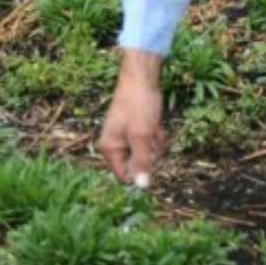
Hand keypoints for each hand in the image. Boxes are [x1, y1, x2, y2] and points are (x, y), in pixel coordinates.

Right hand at [97, 50, 165, 186]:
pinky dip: (155, 136)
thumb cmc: (139, 105)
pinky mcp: (134, 131)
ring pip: (145, 155)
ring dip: (154, 144)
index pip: (124, 177)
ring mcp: (124, 138)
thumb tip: (142, 186)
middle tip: (151, 137)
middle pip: (136, 166)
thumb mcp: (142, 136)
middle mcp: (114, 146)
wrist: (142, 78)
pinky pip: (148, 143)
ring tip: (153, 128)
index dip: (140, 172)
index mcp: (110, 149)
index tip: (150, 157)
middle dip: (149, 154)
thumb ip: (141, 161)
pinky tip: (155, 124)